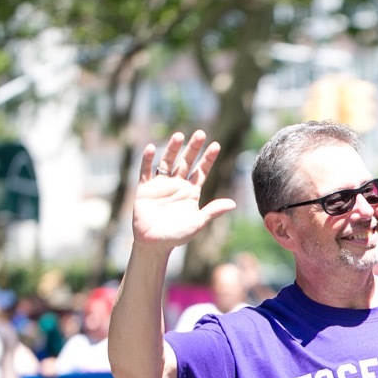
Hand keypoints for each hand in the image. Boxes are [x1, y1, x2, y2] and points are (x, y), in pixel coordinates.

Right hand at [132, 130, 233, 250]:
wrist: (153, 244)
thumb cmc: (177, 236)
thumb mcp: (197, 223)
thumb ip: (212, 212)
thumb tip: (233, 204)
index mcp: (190, 192)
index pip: (201, 171)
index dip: (208, 158)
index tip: (216, 145)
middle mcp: (176, 185)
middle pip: (186, 162)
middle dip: (193, 148)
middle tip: (200, 133)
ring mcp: (160, 185)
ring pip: (167, 162)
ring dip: (172, 149)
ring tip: (179, 135)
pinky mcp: (144, 189)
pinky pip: (145, 171)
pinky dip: (147, 160)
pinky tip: (151, 148)